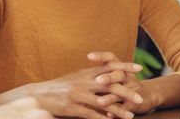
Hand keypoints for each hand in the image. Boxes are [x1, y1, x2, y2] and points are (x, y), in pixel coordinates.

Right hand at [24, 52, 142, 118]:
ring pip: (103, 102)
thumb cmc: (60, 87)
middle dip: (127, 92)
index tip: (139, 68)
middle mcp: (84, 82)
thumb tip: (108, 73)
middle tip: (140, 98)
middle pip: (110, 85)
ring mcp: (78, 94)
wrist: (39, 95)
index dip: (125, 66)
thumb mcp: (77, 77)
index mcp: (87, 73)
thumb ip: (92, 75)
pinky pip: (90, 114)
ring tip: (130, 116)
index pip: (109, 66)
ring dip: (118, 110)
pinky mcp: (72, 107)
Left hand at [88, 52, 157, 114]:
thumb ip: (103, 73)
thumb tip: (81, 73)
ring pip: (121, 92)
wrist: (149, 95)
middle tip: (98, 80)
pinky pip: (126, 107)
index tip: (89, 56)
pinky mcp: (135, 103)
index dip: (101, 56)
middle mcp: (127, 77)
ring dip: (110, 97)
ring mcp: (132, 89)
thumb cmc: (126, 85)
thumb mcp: (118, 76)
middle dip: (109, 77)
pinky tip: (109, 115)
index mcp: (120, 69)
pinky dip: (118, 112)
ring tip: (100, 102)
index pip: (111, 59)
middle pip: (118, 74)